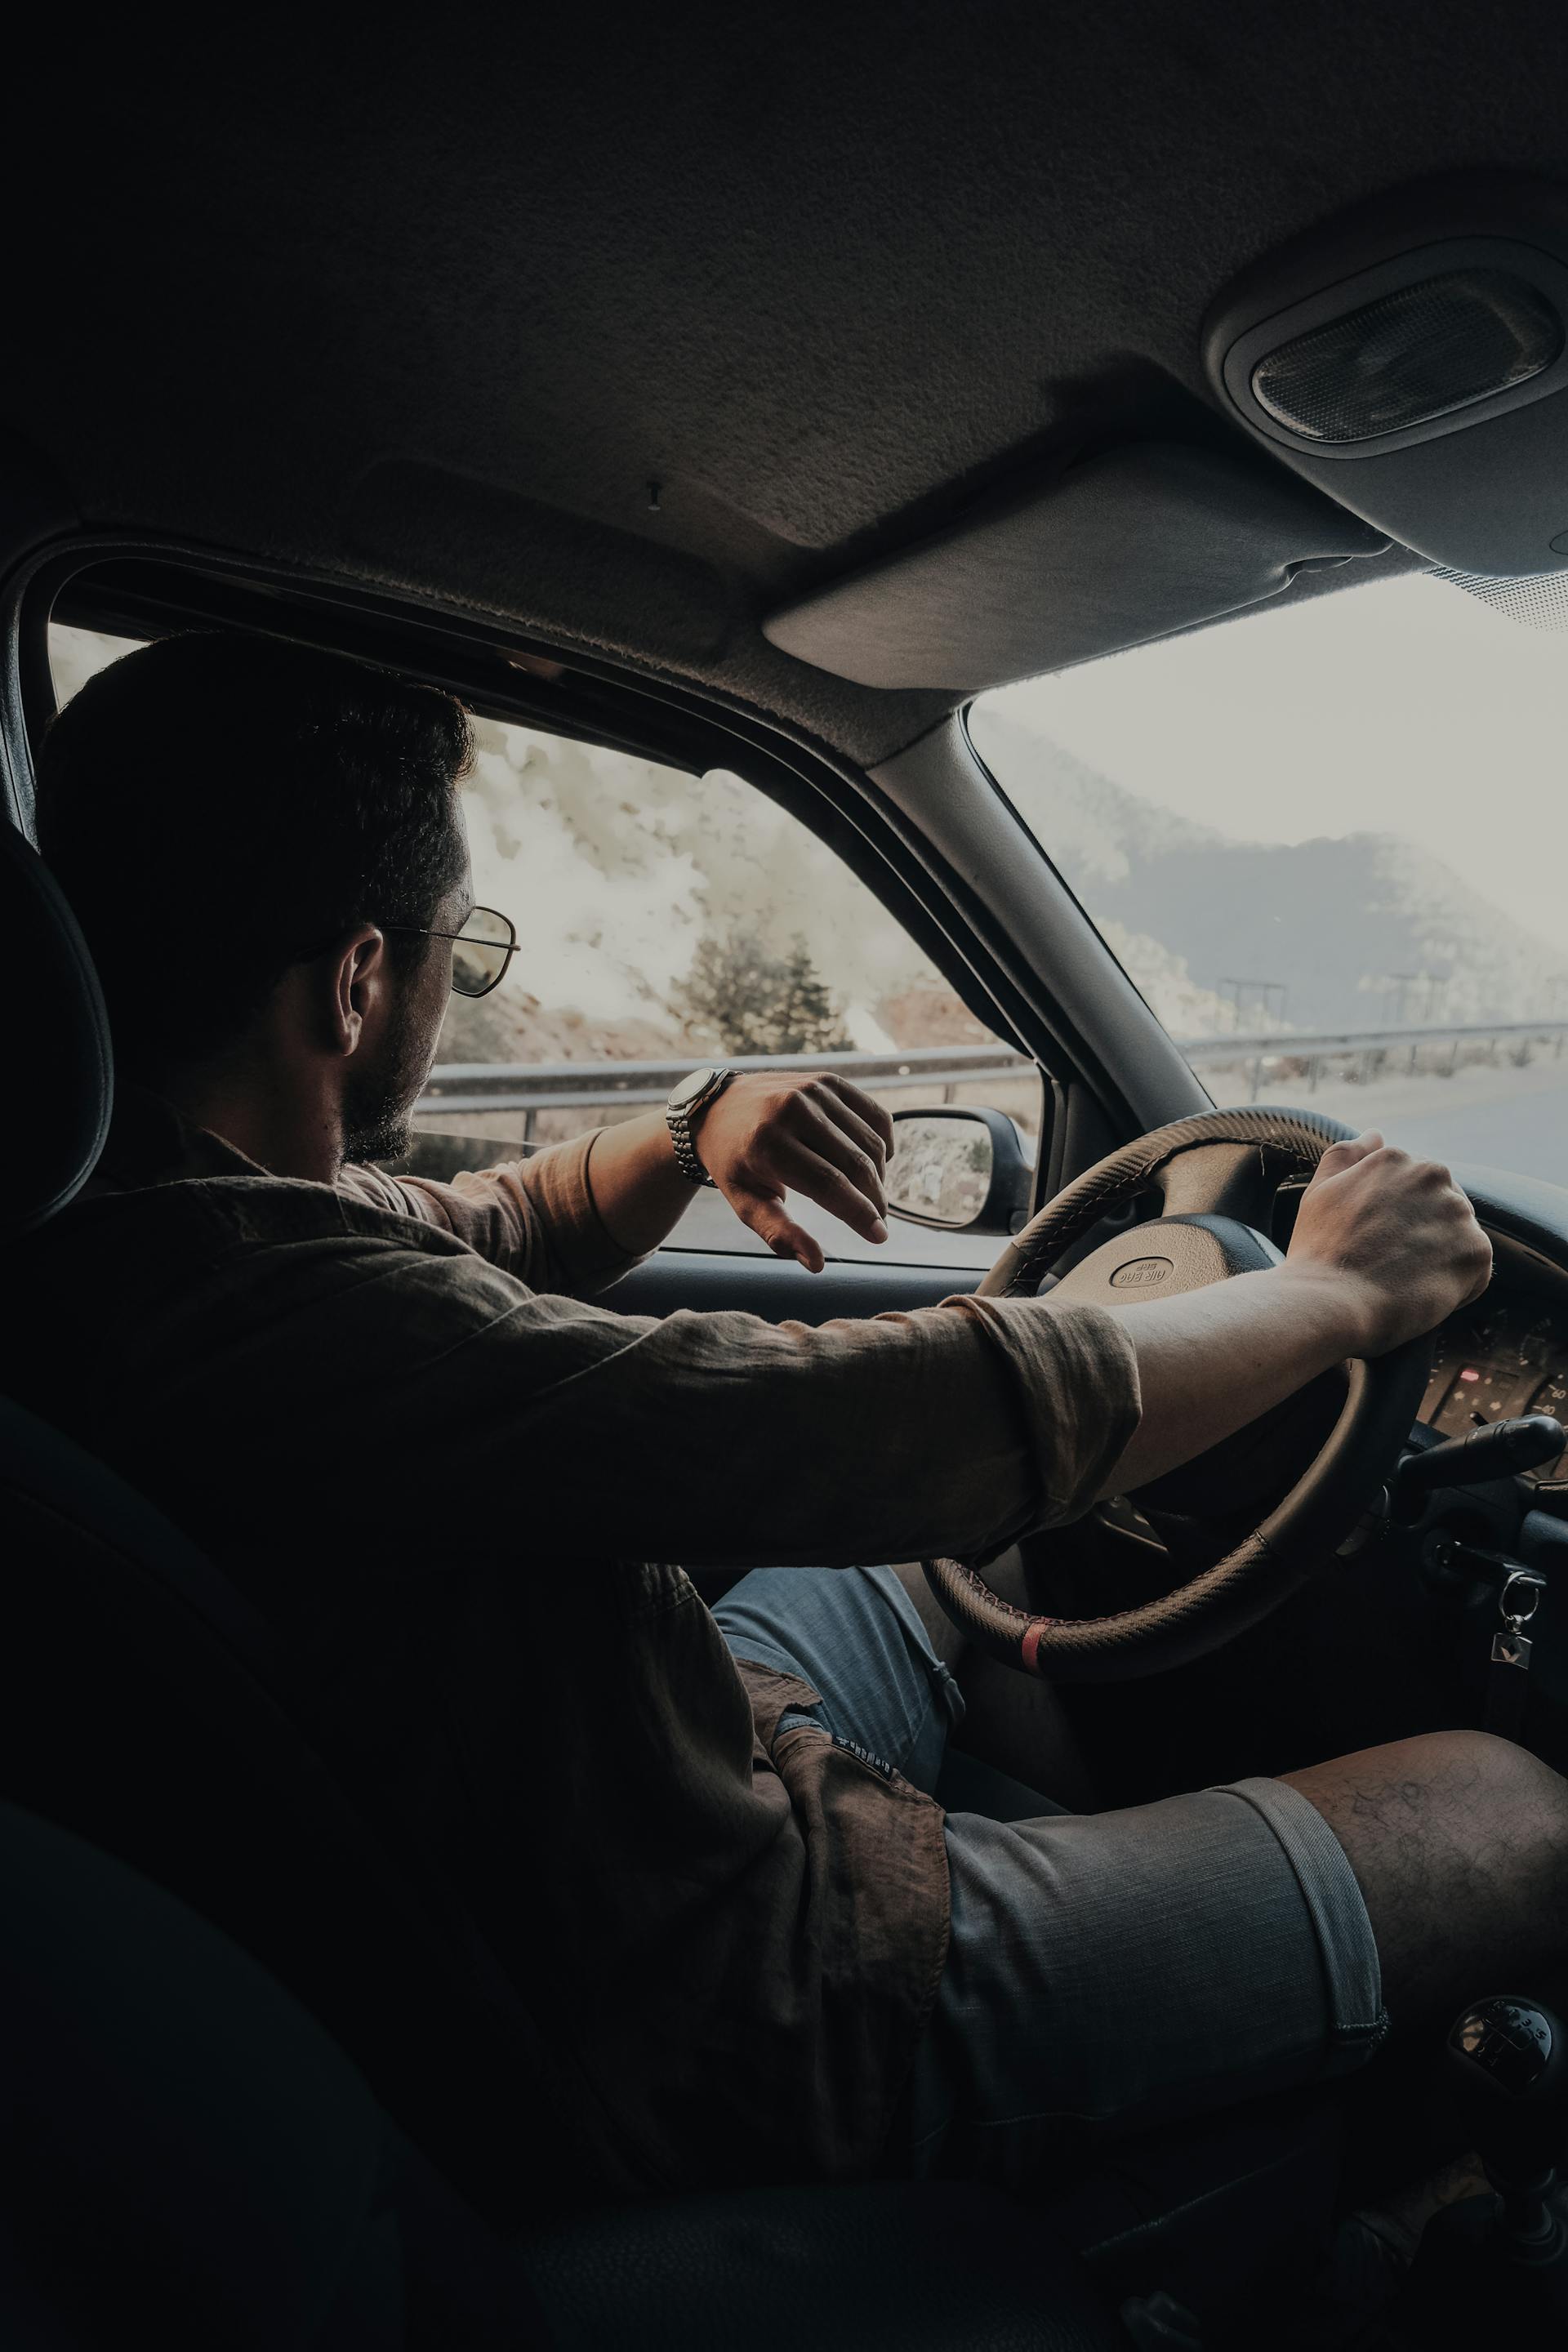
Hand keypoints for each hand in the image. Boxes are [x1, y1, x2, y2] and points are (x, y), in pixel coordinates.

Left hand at [692, 1072, 895, 1271]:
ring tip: (871, 1196)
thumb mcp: (745, 1202)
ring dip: (879, 1175)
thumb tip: (817, 1264)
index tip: (879, 1237)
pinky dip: (883, 1142)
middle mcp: (792, 1110)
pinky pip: (874, 1115)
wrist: (717, 1109)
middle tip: (879, 1222)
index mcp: (767, 1143)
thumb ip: (779, 1233)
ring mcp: (812, 1090)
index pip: (828, 1184)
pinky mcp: (828, 1080)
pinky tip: (875, 1163)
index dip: (859, 1213)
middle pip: (854, 1163)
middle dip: (874, 1199)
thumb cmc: (734, 1163)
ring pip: (870, 1141)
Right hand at [1284, 1132, 1491, 1354]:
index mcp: (1396, 1159)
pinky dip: (1455, 1287)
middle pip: (1441, 1209)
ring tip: (1404, 1281)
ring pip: (1459, 1239)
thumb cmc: (1320, 1252)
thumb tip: (1375, 1135)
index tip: (1376, 1243)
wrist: (1330, 1302)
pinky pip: (1474, 1272)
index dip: (1396, 1222)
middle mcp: (1433, 1175)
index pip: (1413, 1189)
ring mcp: (1458, 1212)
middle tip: (1390, 1265)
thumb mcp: (1321, 1190)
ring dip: (1440, 1260)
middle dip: (1423, 1235)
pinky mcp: (1476, 1251)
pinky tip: (1420, 1294)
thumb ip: (1346, 1155)